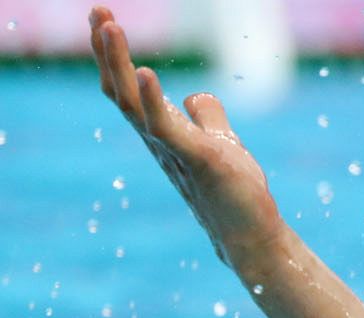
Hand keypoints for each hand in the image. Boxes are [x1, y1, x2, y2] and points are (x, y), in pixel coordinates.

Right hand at [90, 7, 286, 270]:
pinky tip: (147, 73)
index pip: (128, 87)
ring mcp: (175, 151)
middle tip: (98, 11)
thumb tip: (194, 96)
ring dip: (118, 64)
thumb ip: (207, 118)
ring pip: (133, 104)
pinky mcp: (198, 161)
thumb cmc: (234, 193)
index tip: (103, 18)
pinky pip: (167, 128)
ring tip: (109, 27)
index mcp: (162, 132)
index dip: (112, 54)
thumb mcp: (220, 144)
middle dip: (106, 50)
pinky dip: (154, 100)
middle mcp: (159, 141)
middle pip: (120, 90)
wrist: (251, 235)